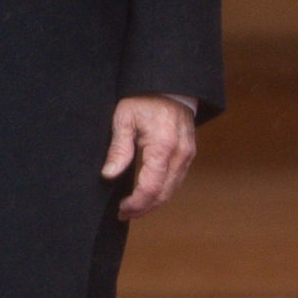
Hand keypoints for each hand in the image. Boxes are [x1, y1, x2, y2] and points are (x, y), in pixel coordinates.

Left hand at [102, 94, 195, 219]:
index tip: (121, 209)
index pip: (151, 188)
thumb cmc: (144, 98)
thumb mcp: (125, 118)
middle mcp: (180, 154)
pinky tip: (149, 194)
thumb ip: (118, 148)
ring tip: (134, 208)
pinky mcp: (189, 153)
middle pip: (164, 194)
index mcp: (163, 146)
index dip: (136, 203)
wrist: (170, 84)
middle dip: (144, 208)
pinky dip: (163, 191)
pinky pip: (177, 180)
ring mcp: (187, 154)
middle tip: (124, 214)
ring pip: (172, 190)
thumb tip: (109, 175)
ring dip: (154, 203)